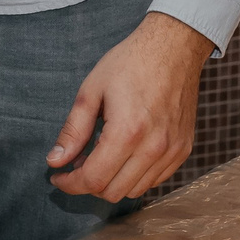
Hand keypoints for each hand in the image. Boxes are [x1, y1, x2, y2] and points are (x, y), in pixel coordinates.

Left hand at [45, 11, 213, 202]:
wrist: (174, 47)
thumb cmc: (130, 63)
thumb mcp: (91, 91)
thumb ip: (73, 130)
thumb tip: (55, 161)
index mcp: (127, 132)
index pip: (93, 179)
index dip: (70, 183)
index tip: (58, 176)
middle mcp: (153, 147)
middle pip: (113, 192)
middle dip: (88, 184)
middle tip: (78, 163)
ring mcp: (172, 150)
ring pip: (135, 190)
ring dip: (113, 181)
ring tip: (101, 155)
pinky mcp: (183, 149)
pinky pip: (155, 179)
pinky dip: (135, 176)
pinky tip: (125, 153)